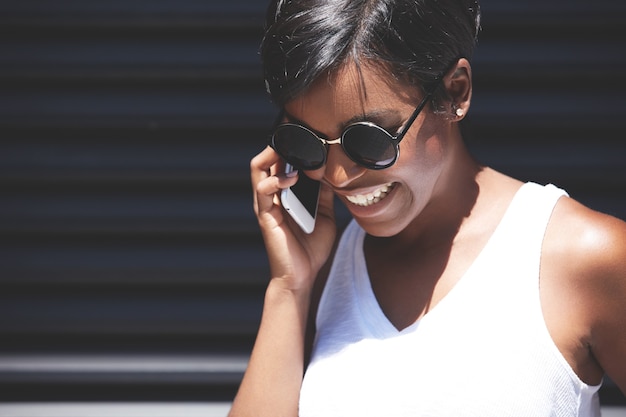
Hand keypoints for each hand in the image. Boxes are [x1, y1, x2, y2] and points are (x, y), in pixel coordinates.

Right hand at [251, 146, 335, 291]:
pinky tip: (291, 179)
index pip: (278, 161)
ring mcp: (266, 205)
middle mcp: (271, 196)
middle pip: (263, 159)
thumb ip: (326, 193)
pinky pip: (263, 191)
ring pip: (257, 168)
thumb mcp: (325, 214)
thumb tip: (334, 170)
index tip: (307, 136)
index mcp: (283, 193)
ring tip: (291, 152)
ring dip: (273, 156)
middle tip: (295, 137)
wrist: (301, 276)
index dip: (288, 146)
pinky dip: (275, 180)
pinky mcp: (265, 216)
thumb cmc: (311, 247)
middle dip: (277, 144)